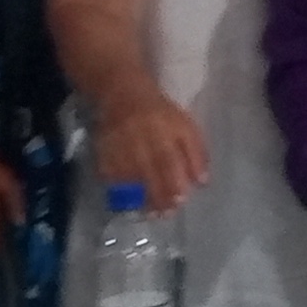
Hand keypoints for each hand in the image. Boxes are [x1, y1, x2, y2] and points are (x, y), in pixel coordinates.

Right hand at [90, 86, 211, 213]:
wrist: (122, 93)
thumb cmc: (161, 114)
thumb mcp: (186, 126)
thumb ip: (196, 154)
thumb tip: (202, 182)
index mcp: (165, 128)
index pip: (170, 158)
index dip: (174, 181)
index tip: (181, 201)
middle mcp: (142, 135)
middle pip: (149, 169)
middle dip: (159, 194)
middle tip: (167, 213)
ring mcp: (121, 142)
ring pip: (130, 175)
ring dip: (141, 197)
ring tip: (151, 213)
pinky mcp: (104, 148)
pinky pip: (110, 173)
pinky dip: (119, 189)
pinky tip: (129, 202)